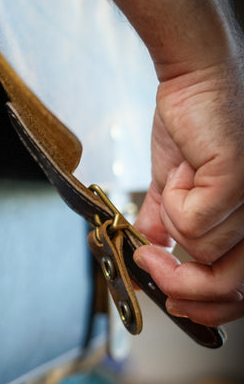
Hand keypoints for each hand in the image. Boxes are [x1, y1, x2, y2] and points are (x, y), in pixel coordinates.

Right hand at [134, 56, 243, 326]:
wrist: (193, 77)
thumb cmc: (194, 122)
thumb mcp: (177, 184)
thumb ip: (166, 221)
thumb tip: (149, 248)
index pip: (241, 288)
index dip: (206, 306)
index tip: (173, 301)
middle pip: (230, 285)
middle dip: (182, 286)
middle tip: (152, 264)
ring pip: (204, 252)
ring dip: (173, 221)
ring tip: (177, 181)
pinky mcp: (238, 181)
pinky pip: (192, 224)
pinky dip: (172, 201)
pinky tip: (182, 170)